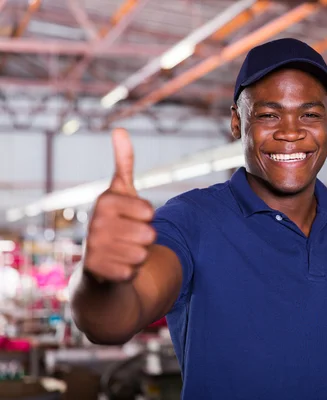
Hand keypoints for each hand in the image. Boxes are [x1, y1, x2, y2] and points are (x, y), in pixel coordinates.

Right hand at [83, 128, 155, 281]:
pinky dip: (130, 271)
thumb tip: (120, 129)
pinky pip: (133, 272)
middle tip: (128, 238)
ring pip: (143, 254)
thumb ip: (124, 162)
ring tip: (122, 251)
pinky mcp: (96, 271)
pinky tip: (117, 267)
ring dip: (138, 255)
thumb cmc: (115, 222)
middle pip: (149, 234)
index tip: (131, 218)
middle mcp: (95, 223)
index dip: (147, 218)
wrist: (97, 263)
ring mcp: (94, 247)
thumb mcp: (120, 192)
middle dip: (145, 239)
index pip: (150, 212)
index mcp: (105, 201)